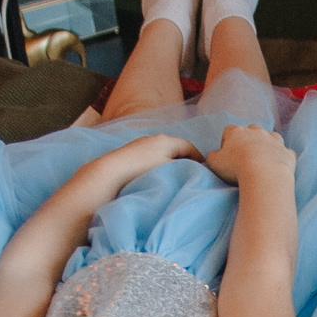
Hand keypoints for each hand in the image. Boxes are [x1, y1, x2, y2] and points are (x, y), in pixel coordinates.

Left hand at [70, 132, 201, 195]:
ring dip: (170, 163)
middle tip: (191, 175)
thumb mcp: (170, 170)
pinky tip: (154, 176)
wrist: (110, 173)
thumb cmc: (143, 171)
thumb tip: (197, 171)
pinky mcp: (129, 152)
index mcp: (167, 140)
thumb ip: (186, 169)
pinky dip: (157, 164)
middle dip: (185, 160)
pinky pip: (150, 157)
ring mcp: (140, 144)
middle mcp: (154, 138)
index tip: (205, 170)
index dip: (199, 159)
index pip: (190, 147)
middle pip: (176, 148)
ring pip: (162, 153)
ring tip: (174, 177)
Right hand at [201, 121, 294, 185]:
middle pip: (252, 130)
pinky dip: (283, 157)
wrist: (264, 174)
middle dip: (249, 140)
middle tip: (245, 157)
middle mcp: (257, 132)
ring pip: (272, 137)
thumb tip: (215, 156)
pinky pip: (286, 152)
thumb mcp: (214, 163)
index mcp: (237, 132)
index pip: (229, 131)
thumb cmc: (236, 167)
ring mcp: (274, 141)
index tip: (226, 156)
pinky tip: (279, 165)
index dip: (226, 143)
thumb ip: (212, 157)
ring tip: (263, 159)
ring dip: (268, 145)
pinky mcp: (287, 153)